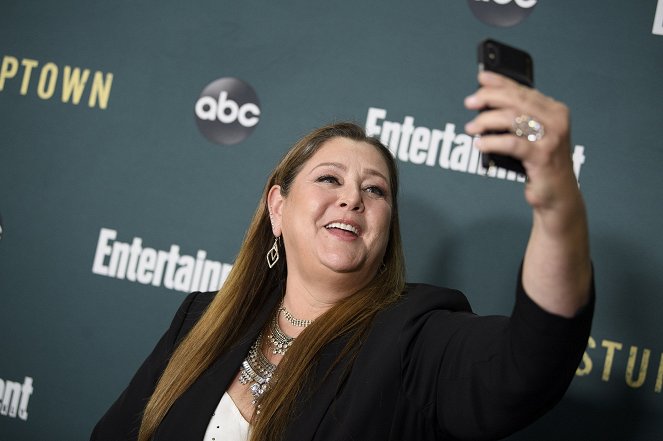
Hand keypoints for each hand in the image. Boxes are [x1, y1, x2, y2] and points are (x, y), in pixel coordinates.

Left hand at [464, 71, 578, 213]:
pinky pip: (511, 144)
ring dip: (486, 120)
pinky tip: (480, 144)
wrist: (558, 194)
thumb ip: (518, 118)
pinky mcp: (542, 156)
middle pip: (516, 100)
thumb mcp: (532, 136)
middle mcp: (556, 120)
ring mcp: (551, 138)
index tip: (481, 78)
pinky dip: (492, 142)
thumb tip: (487, 103)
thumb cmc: (541, 163)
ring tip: (471, 127)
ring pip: (512, 118)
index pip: (523, 90)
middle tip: (470, 102)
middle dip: (489, 98)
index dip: (500, 82)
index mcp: (554, 110)